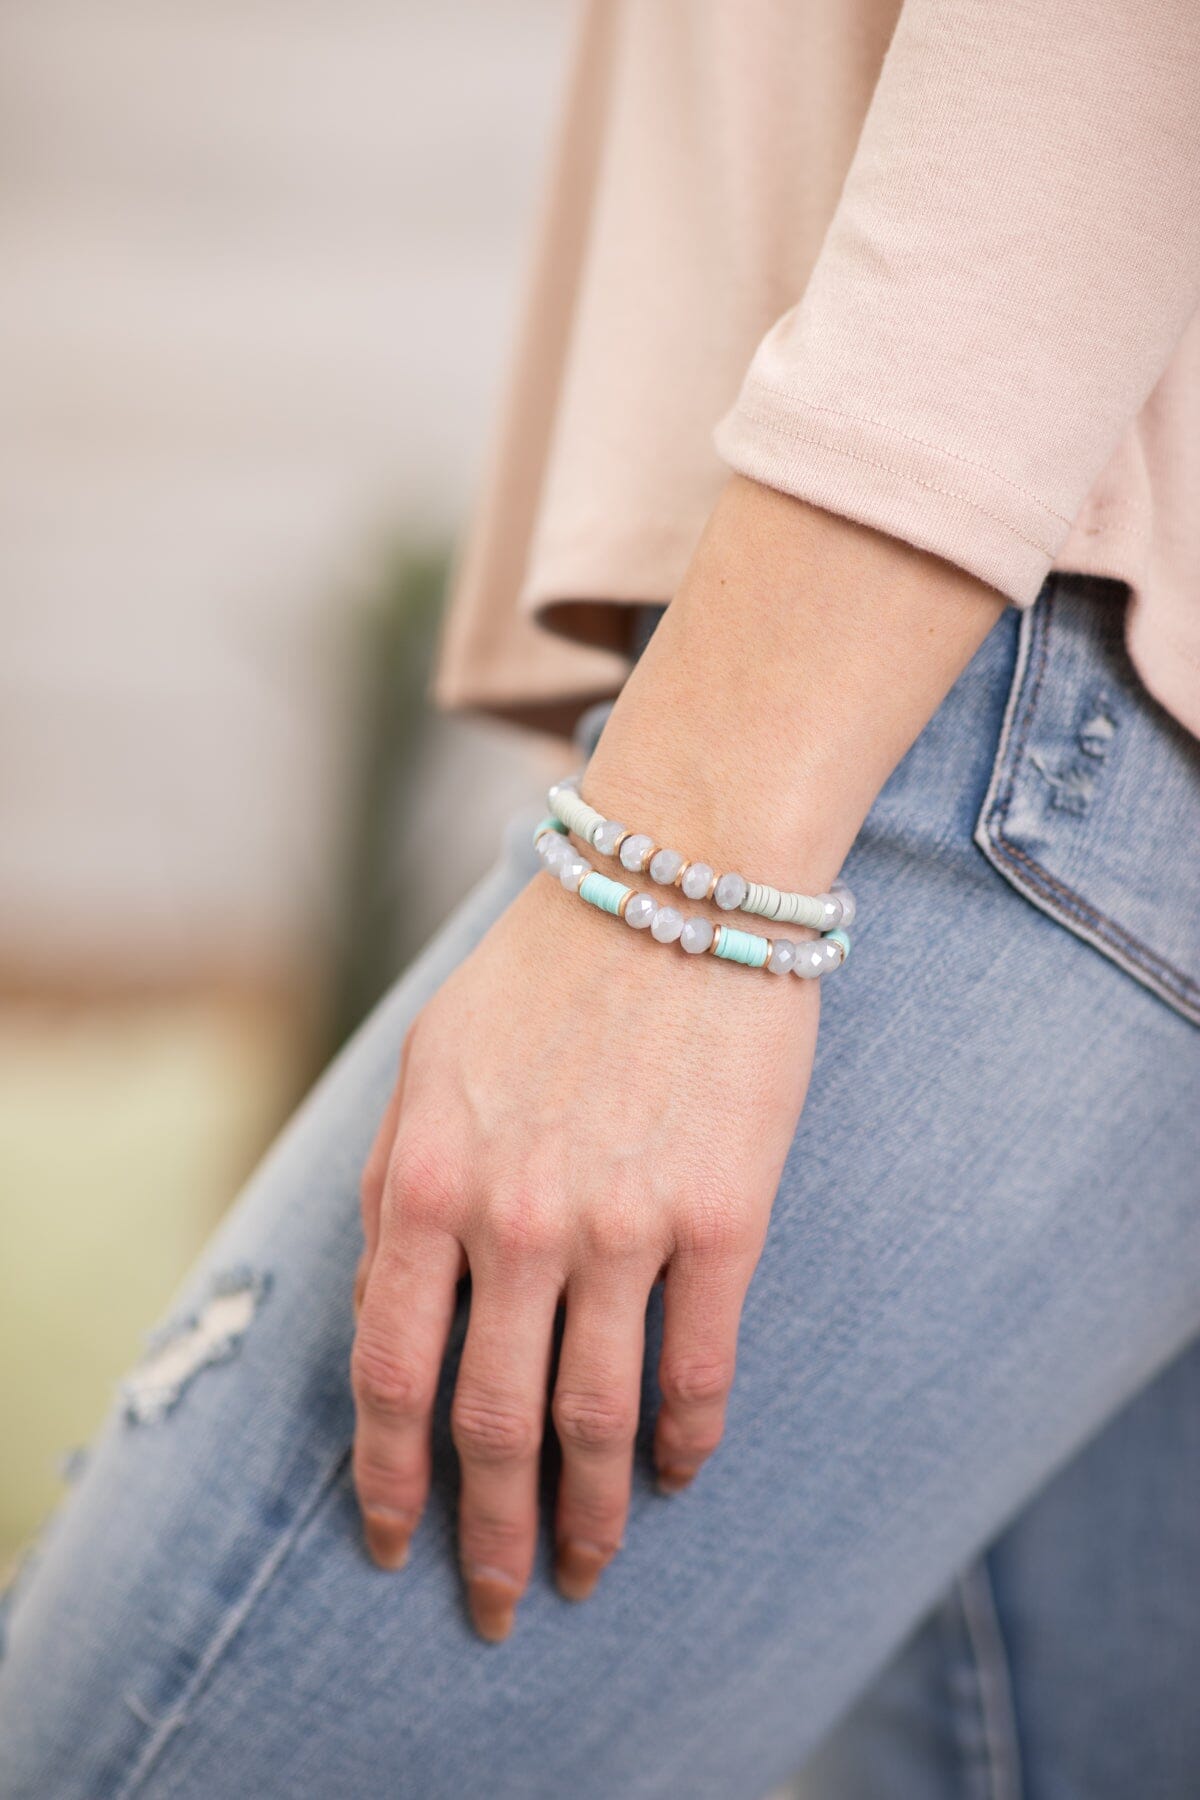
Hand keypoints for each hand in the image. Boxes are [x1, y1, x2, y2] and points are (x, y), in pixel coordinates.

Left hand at [352, 477, 1003, 1639]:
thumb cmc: (547, 970)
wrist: (682, 877)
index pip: (388, 1376)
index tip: (394, 1542)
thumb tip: (393, 1305)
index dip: (389, 1480)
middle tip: (502, 1601)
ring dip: (592, 1512)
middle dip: (492, 1534)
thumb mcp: (430, 1065)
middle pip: (493, 1426)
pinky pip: (698, 1368)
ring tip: (590, 1562)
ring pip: (597, 1419)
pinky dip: (683, 1439)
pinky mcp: (722, 1215)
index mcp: (423, 1181)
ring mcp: (622, 1224)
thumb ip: (400, 1187)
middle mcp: (514, 1222)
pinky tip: (677, 1471)